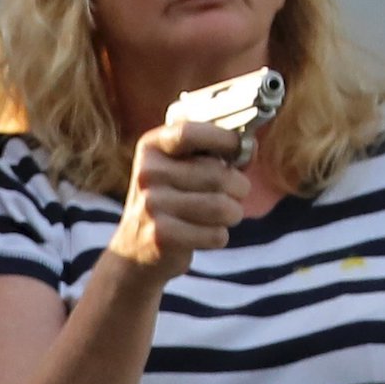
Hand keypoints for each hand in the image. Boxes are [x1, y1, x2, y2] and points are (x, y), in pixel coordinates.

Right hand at [106, 118, 248, 278]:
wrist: (134, 250)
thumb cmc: (171, 201)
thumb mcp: (179, 168)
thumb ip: (211, 153)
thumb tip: (249, 147)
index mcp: (152, 147)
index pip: (189, 133)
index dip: (224, 139)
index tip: (243, 148)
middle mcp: (148, 173)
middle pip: (217, 175)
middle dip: (239, 187)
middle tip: (233, 195)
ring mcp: (151, 205)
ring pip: (222, 207)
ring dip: (232, 214)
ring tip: (221, 216)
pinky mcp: (160, 236)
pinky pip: (215, 234)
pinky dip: (219, 237)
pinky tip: (203, 236)